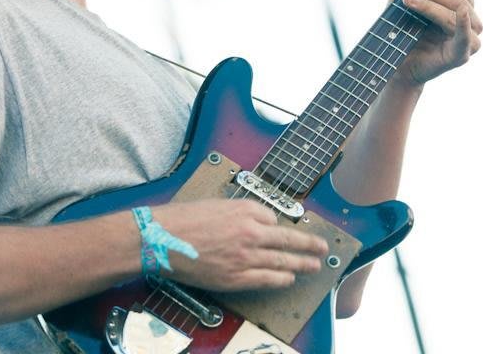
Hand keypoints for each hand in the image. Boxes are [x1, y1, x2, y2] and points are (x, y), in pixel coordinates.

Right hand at [153, 199, 328, 291]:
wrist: (160, 238)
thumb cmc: (181, 219)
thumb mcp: (215, 203)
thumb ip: (238, 212)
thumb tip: (254, 221)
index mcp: (245, 209)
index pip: (273, 217)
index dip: (277, 225)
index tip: (284, 229)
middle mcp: (250, 231)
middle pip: (287, 239)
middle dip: (309, 244)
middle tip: (322, 247)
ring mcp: (245, 256)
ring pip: (282, 260)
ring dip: (302, 264)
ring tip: (314, 265)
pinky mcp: (235, 277)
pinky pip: (266, 279)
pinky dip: (281, 279)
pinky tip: (289, 279)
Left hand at [388, 0, 482, 87]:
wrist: (393, 60)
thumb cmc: (401, 25)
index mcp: (461, 3)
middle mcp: (469, 19)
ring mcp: (468, 38)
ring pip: (459, 12)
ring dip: (432, 5)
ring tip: (407, 1)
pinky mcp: (461, 55)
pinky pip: (468, 39)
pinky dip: (464, 25)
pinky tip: (460, 13)